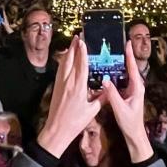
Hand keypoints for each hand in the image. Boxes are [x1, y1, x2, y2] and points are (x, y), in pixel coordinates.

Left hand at [36, 39, 102, 158]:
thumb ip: (101, 98)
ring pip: (63, 63)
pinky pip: (60, 69)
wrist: (57, 129)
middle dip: (74, 47)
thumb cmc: (75, 122)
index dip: (82, 51)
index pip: (81, 64)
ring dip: (68, 51)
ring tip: (73, 43)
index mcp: (78, 87)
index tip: (83, 41)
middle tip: (78, 36)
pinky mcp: (57, 87)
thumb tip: (109, 88)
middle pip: (70, 59)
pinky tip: (65, 58)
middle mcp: (68, 82)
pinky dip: (64, 61)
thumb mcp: (92, 111)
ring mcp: (61, 83)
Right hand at [99, 44, 150, 162]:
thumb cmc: (129, 122)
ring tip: (112, 53)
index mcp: (137, 88)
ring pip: (125, 74)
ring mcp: (131, 90)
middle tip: (118, 44)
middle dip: (125, 56)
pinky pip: (121, 81)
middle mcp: (136, 86)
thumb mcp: (119, 108)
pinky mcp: (127, 93)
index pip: (133, 68)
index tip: (128, 43)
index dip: (130, 55)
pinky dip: (116, 74)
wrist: (134, 134)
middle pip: (130, 68)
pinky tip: (108, 70)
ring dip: (119, 64)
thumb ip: (112, 95)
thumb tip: (105, 80)